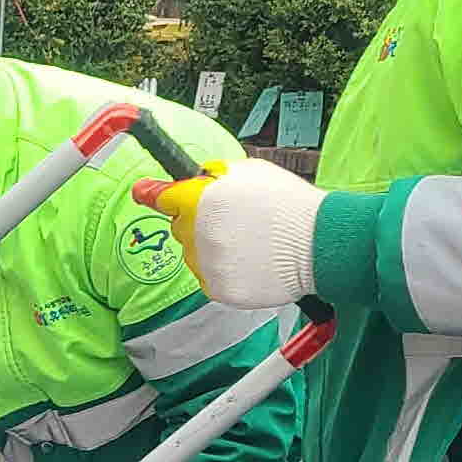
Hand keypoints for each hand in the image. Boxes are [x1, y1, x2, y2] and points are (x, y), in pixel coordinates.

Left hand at [138, 163, 326, 309]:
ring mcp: (207, 263)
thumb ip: (216, 175)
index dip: (152, 194)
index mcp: (203, 199)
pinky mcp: (219, 289)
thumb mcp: (252, 171)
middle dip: (199, 223)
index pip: (164, 198)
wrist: (319, 243)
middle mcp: (198, 232)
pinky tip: (251, 262)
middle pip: (181, 228)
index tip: (142, 192)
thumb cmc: (289, 204)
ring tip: (250, 244)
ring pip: (194, 256)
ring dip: (211, 250)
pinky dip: (224, 272)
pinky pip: (209, 279)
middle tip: (234, 222)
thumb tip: (196, 178)